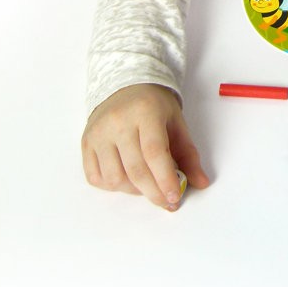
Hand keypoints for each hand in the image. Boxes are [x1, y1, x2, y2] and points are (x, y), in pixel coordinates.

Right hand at [81, 83, 209, 210]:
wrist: (126, 85)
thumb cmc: (154, 106)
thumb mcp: (177, 122)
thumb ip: (189, 154)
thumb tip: (201, 182)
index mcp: (145, 112)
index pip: (154, 152)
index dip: (165, 179)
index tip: (175, 198)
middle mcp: (118, 121)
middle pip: (135, 169)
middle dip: (154, 193)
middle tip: (167, 202)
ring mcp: (99, 133)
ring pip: (114, 178)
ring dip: (134, 191)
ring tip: (147, 184)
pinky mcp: (86, 143)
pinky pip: (96, 178)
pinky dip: (113, 187)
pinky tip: (127, 179)